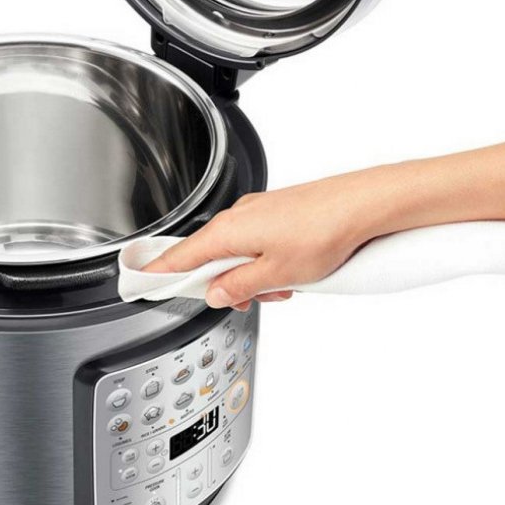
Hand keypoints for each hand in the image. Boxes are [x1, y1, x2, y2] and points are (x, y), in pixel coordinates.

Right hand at [144, 172, 382, 309]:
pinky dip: (270, 261)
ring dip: (255, 275)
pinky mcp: (278, 213)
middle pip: (213, 258)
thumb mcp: (277, 274)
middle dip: (229, 284)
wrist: (361, 206)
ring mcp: (259, 213)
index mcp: (228, 230)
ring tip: (286, 285)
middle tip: (251, 299)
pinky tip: (295, 271)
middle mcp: (238, 216)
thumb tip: (218, 294)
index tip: (143, 283)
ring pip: (240, 253)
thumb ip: (240, 286)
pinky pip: (260, 242)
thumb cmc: (324, 231)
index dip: (161, 272)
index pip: (180, 255)